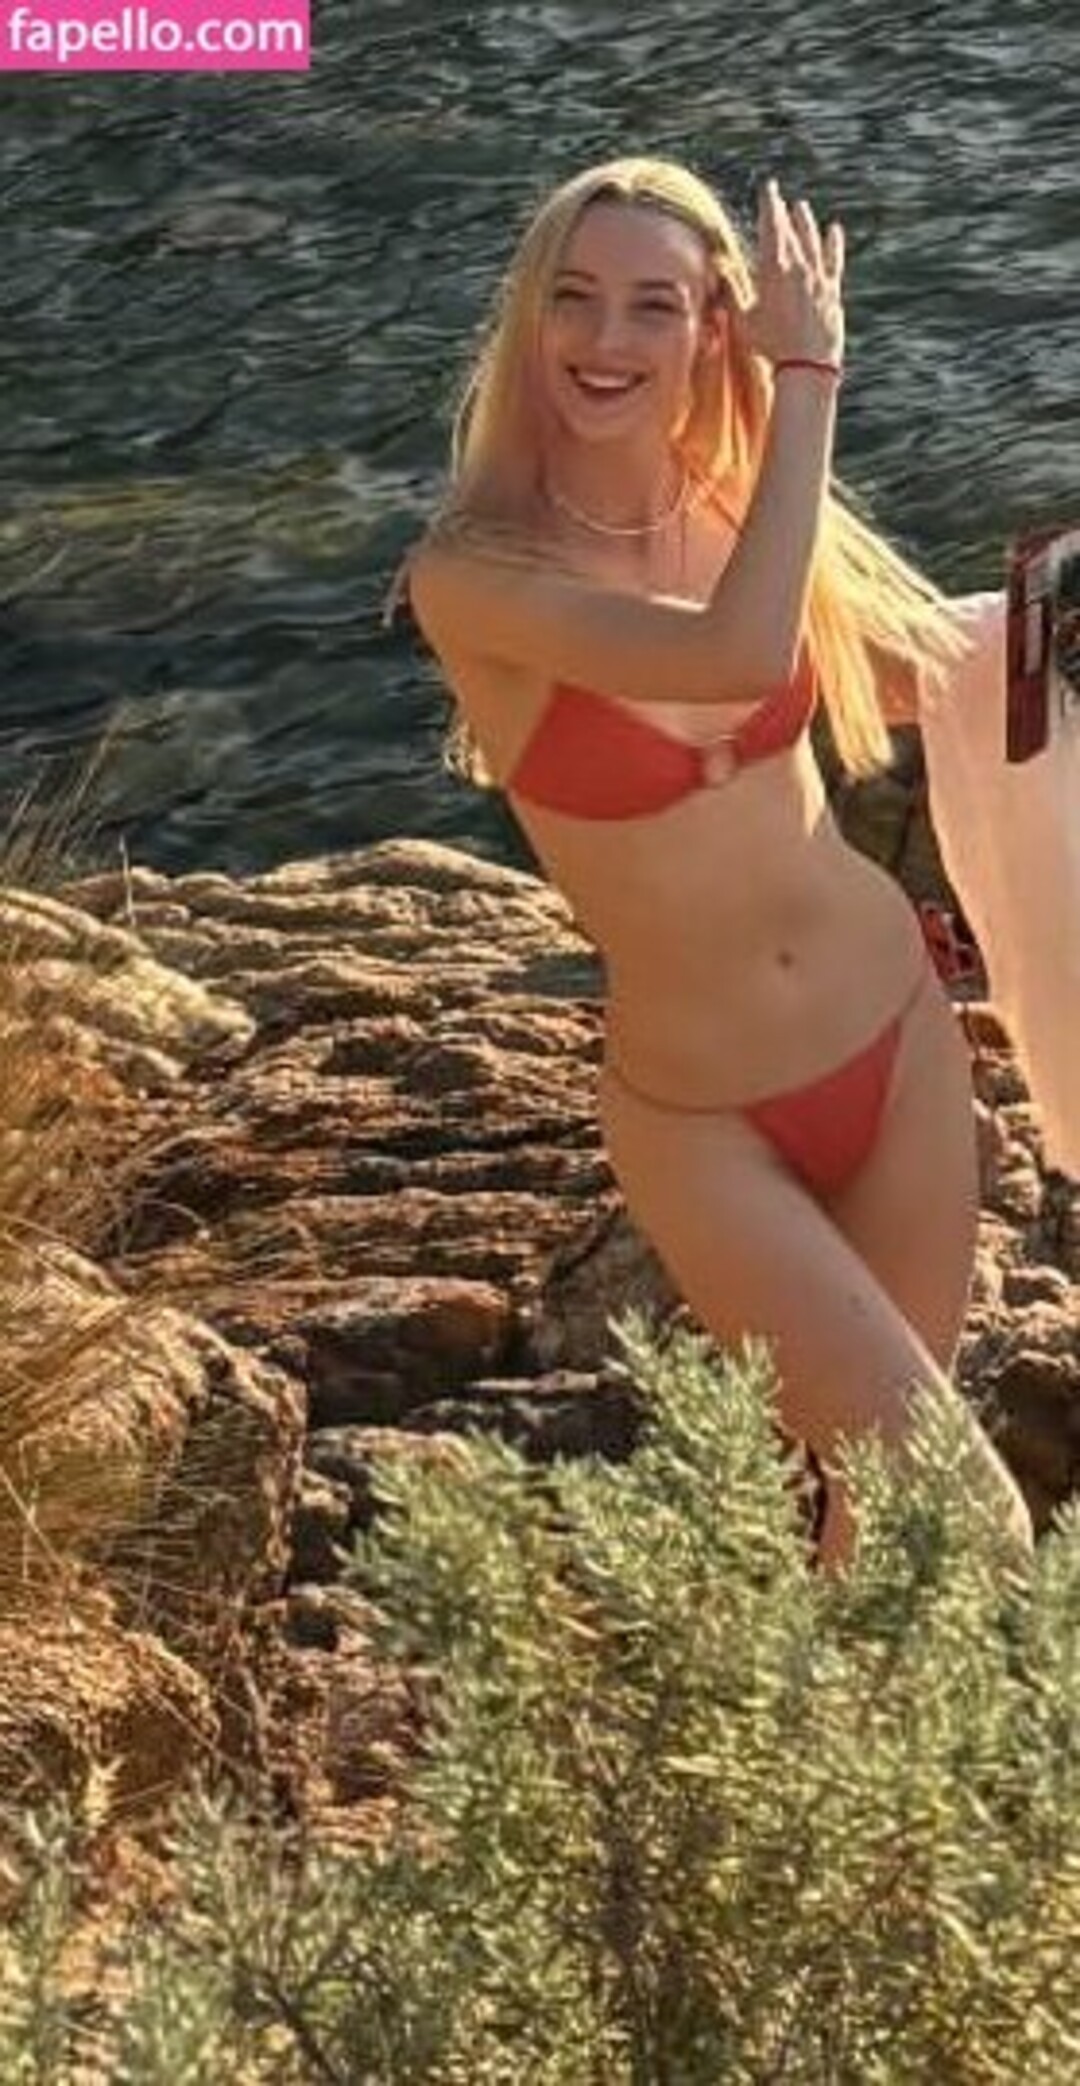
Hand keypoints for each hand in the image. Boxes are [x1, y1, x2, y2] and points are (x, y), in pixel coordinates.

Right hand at [738, 178, 844, 370]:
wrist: (808, 365)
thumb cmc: (772, 346)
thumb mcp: (744, 319)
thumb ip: (733, 290)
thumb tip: (719, 267)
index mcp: (774, 269)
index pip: (771, 226)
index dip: (770, 204)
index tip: (769, 188)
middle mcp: (798, 267)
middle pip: (791, 231)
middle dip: (784, 211)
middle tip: (780, 197)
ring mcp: (818, 277)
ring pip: (812, 240)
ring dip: (806, 222)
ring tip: (802, 208)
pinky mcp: (832, 289)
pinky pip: (833, 259)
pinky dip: (833, 243)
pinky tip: (834, 230)